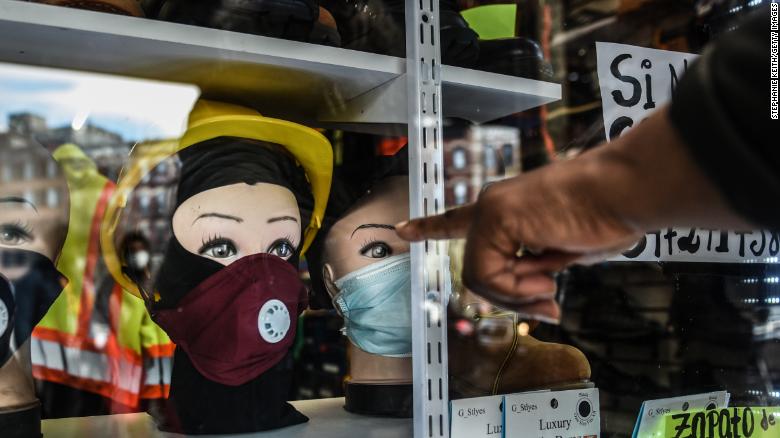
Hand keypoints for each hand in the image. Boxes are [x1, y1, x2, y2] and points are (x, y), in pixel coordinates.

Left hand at [396, 107, 743, 320]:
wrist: (626, 192)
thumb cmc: (610, 216)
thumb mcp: (568, 252)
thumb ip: (540, 270)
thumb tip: (536, 302)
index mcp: (508, 210)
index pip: (461, 218)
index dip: (432, 226)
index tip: (404, 230)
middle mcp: (493, 206)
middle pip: (481, 272)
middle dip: (513, 297)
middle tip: (549, 303)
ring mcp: (491, 209)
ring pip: (482, 278)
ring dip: (520, 294)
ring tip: (552, 283)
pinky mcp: (496, 216)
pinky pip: (488, 274)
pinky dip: (517, 288)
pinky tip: (546, 278)